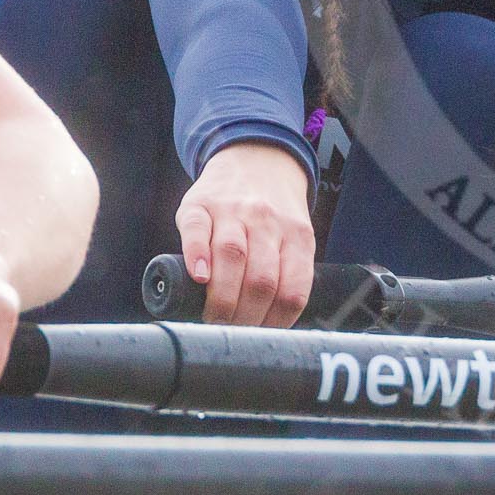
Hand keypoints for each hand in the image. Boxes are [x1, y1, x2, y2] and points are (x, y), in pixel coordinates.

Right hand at [176, 141, 314, 326]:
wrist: (255, 156)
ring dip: (222, 298)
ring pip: (232, 256)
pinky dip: (196, 256)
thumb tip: (271, 331)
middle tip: (230, 333)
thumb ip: (288, 273)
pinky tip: (198, 277)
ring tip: (212, 319)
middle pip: (261, 279)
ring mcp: (233, 210)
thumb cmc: (273, 212)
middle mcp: (267, 221)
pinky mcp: (200, 204)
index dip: (275, 322)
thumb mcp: (293, 236)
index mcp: (297, 236)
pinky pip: (197, 230)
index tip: (258, 338)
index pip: (293, 290)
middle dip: (245, 317)